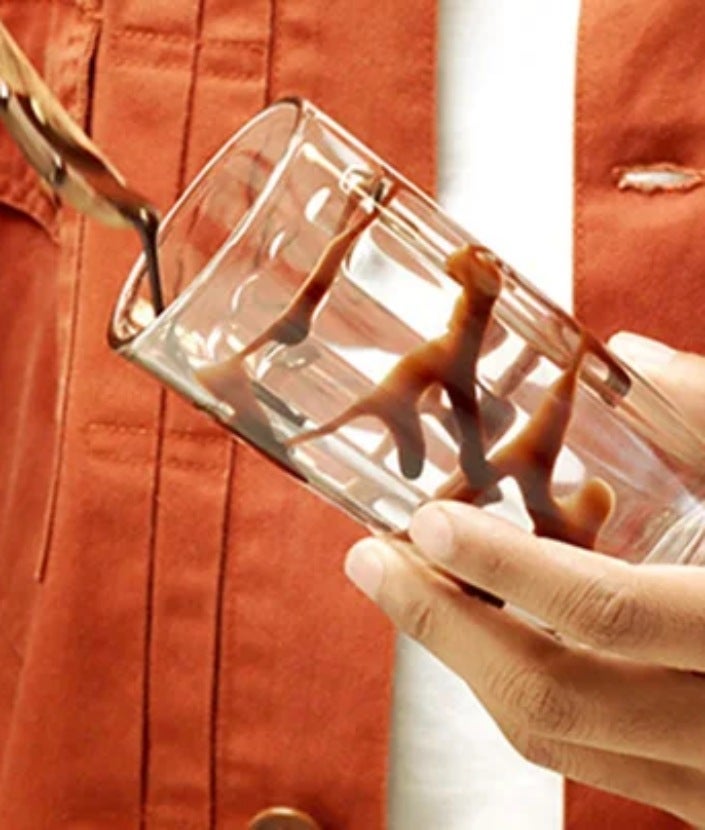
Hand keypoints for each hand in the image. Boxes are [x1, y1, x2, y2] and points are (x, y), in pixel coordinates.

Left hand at [344, 333, 704, 824]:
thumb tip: (629, 355)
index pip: (611, 616)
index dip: (508, 570)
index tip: (424, 521)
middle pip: (553, 700)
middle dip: (443, 630)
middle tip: (372, 564)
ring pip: (557, 737)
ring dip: (470, 661)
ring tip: (412, 587)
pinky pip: (587, 751)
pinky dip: (525, 687)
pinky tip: (493, 630)